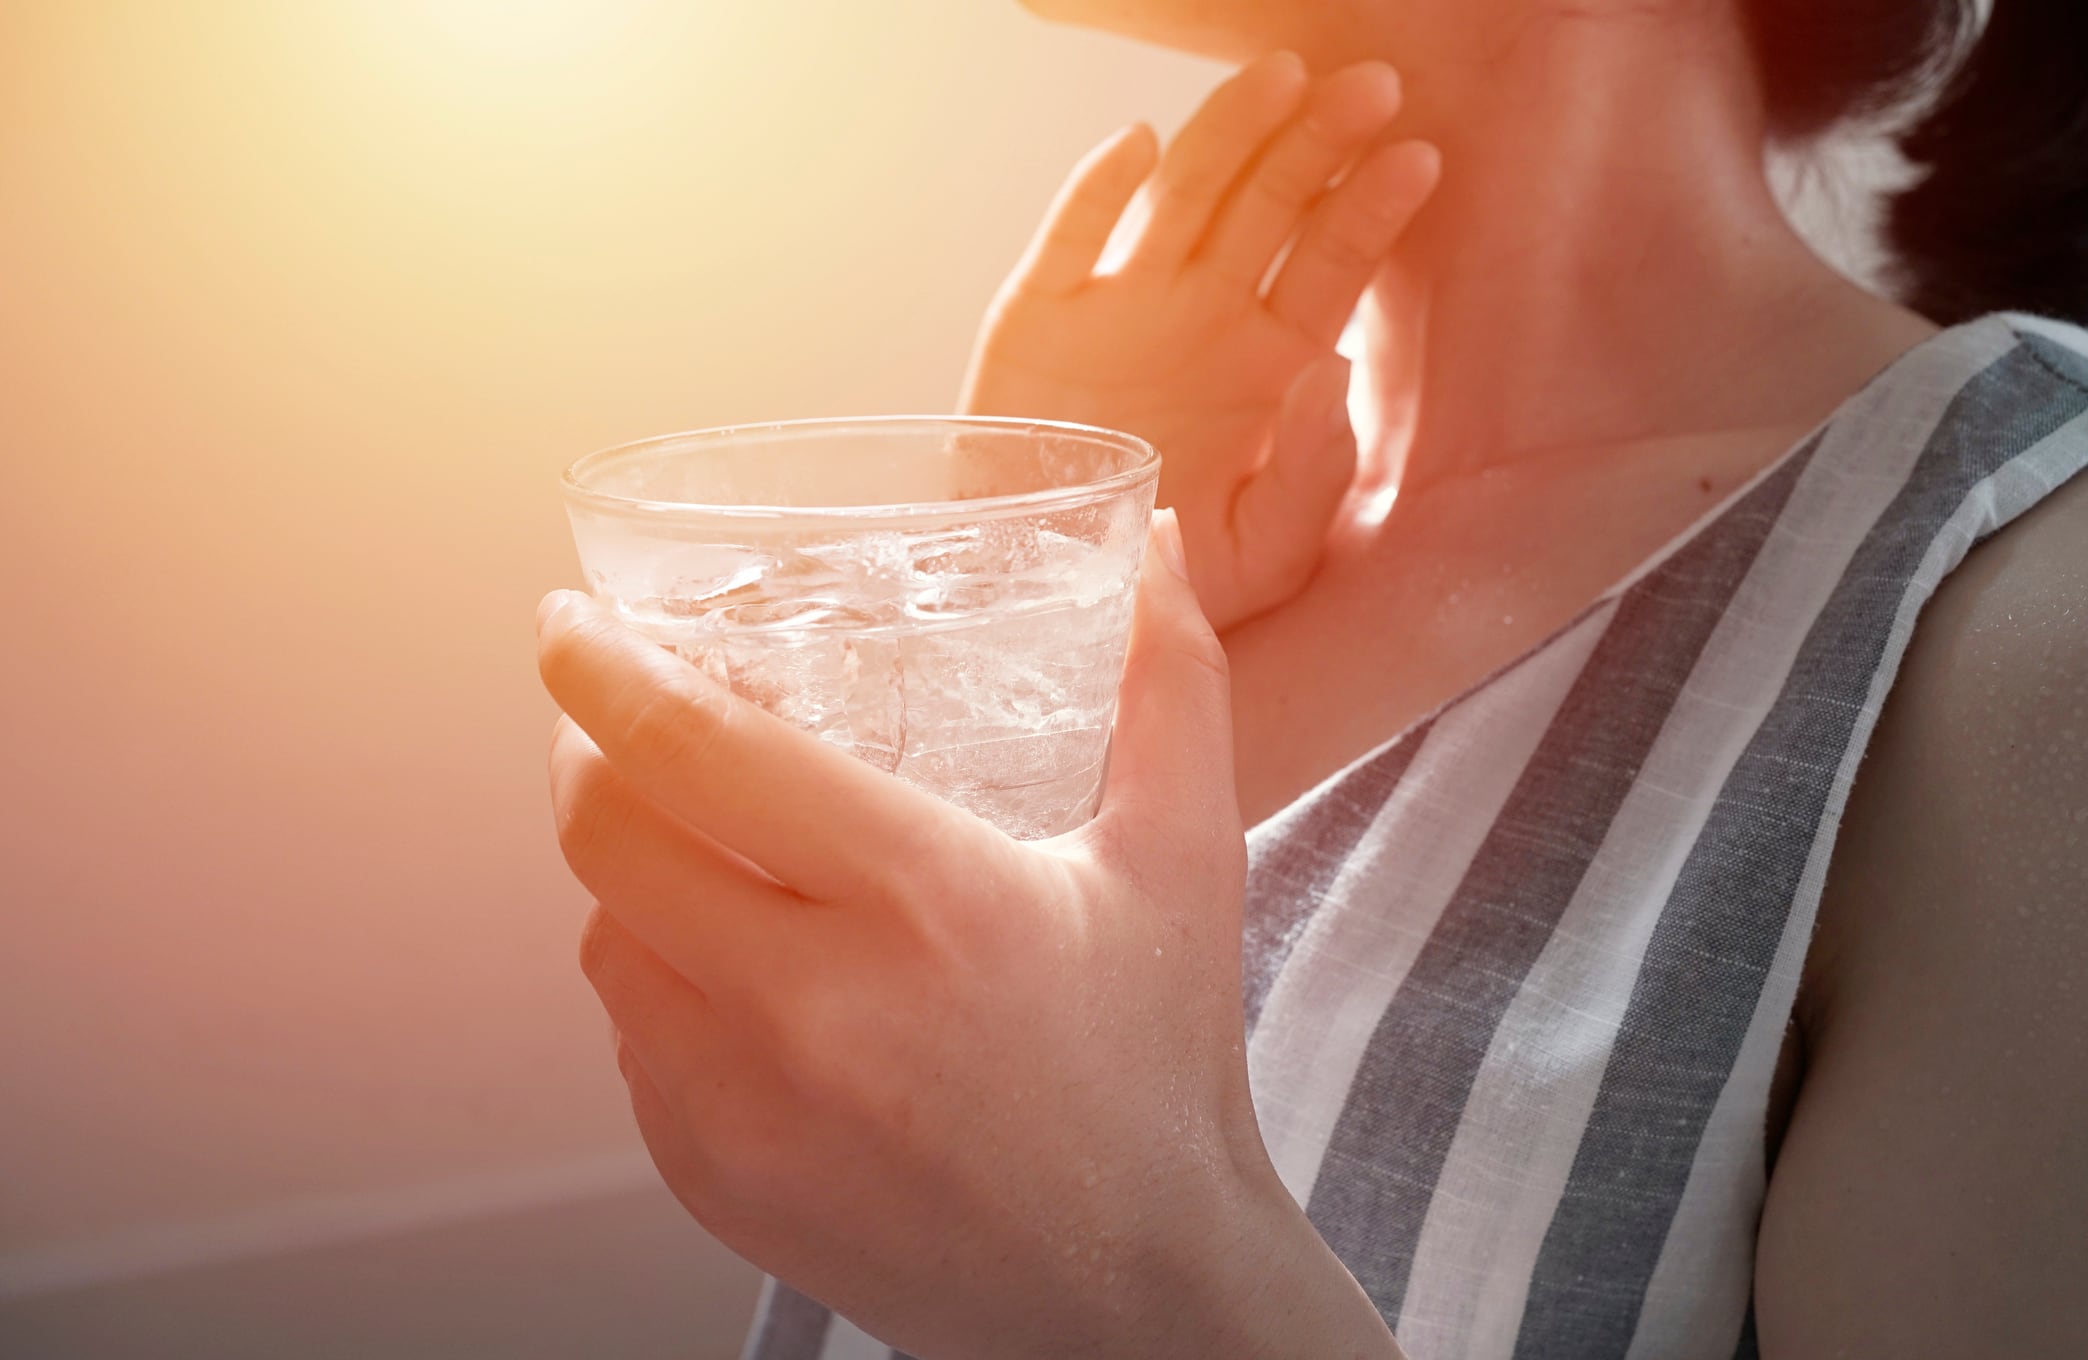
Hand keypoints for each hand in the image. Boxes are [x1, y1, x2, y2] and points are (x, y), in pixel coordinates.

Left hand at [536, 516, 1402, 1358]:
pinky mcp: (714, 1182)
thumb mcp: (1187, 861)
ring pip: (605, 936)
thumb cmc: (1162, 1073)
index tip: (570, 621)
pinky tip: (733, 966)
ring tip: (695, 840)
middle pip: (605, 834)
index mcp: (924, 902)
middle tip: (615, 713)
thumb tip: (1156, 548)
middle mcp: (812, 1008)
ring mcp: (746, 1109)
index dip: (601, 666)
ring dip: (626, 867)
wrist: (1132, 1296)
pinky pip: (634, 1041)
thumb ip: (1173, 685)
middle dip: (586, 749)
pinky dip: (658, 979)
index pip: (696, 749)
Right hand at [963, 54, 1440, 630]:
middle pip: (1272, 206)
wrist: (1054, 601)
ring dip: (1232, 133)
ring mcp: (1124, 304)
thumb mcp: (1266, 555)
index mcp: (1271, 364)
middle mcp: (1205, 316)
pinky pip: (1072, 239)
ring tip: (1283, 78)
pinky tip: (1139, 145)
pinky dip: (1098, 189)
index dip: (1371, 209)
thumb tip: (1331, 370)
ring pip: (1185, 196)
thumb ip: (1312, 475)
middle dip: (1319, 143)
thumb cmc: (1170, 584)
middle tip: (1370, 87)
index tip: (1419, 158)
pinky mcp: (1040, 315)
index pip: (1333, 264)